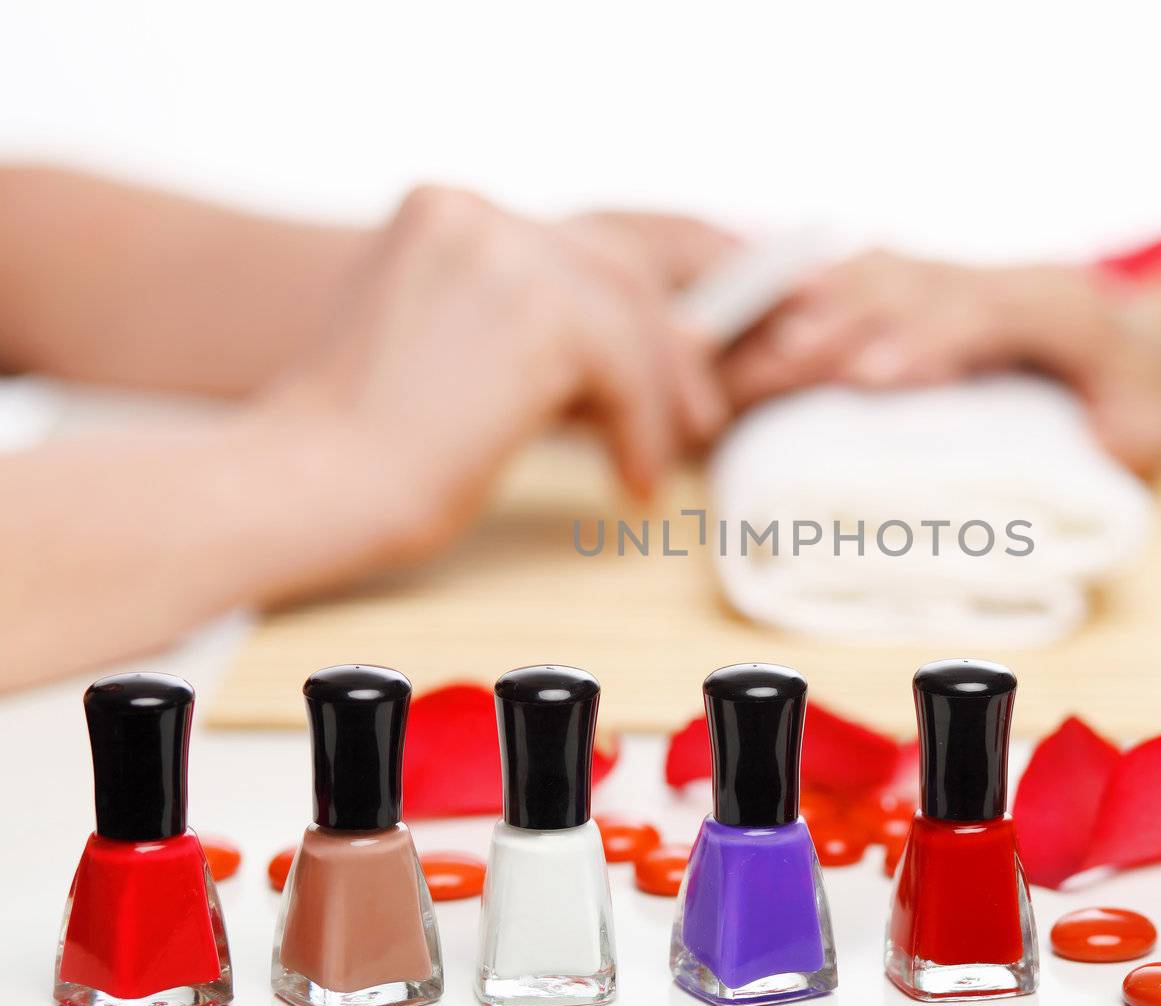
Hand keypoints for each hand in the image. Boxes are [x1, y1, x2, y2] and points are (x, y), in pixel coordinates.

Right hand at [259, 186, 715, 563]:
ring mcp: (505, 254)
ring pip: (634, 318)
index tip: (677, 359)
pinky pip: (630, 369)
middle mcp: (474, 212)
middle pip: (618, 269)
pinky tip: (631, 481)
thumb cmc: (366, 446)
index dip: (636, 307)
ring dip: (663, 397)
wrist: (309, 485)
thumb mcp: (450, 348)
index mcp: (444, 209)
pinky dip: (644, 428)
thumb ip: (528, 321)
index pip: (576, 247)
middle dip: (667, 346)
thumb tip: (656, 339)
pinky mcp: (540, 315)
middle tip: (695, 416)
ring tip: (659, 461)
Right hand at [719, 249, 1160, 471]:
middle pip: (924, 287)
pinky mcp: (942, 282)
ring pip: (889, 274)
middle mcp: (1017, 277)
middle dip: (853, 322)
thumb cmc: (1143, 409)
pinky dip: (819, 294)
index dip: (936, 338)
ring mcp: (975, 273)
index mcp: (1075, 311)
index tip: (874, 374)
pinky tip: (765, 309)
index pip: (1000, 314)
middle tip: (784, 361)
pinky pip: (872, 275)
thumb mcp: (1148, 437)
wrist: (1155, 354)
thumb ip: (1112, 447)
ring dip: (820, 308)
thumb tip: (1056, 458)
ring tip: (757, 345)